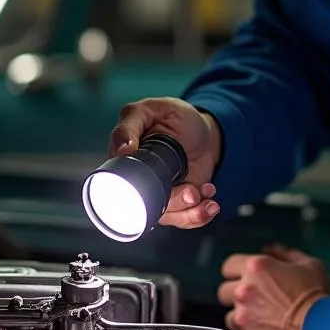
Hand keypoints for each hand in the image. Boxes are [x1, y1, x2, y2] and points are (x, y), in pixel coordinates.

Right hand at [108, 97, 222, 228]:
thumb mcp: (151, 110)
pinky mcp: (180, 203)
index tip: (158, 184)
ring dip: (190, 210)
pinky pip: (185, 220)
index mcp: (126, 161)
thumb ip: (130, 124)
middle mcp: (140, 182)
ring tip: (205, 190)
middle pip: (148, 207)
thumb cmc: (176, 117)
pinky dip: (200, 214)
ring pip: (168, 217)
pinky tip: (211, 200)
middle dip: (174, 204)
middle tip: (191, 191)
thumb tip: (122, 150)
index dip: (134, 192)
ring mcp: (160, 194)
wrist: (206, 132)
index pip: (119, 186)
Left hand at [218, 244, 329, 329]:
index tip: (244, 277)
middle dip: (236, 295)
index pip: (228, 266)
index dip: (237, 272)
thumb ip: (285, 254)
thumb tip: (272, 250)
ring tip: (264, 321)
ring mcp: (243, 319)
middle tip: (255, 300)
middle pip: (223, 292)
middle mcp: (244, 292)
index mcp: (256, 269)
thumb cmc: (319, 301)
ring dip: (243, 318)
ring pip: (230, 317)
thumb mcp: (309, 265)